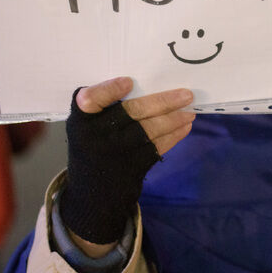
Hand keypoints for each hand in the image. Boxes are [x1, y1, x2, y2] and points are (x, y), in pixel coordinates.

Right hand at [61, 77, 194, 251]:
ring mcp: (114, 154)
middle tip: (186, 94)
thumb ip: (108, 107)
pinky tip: (185, 126)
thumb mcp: (89, 126)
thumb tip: (153, 86)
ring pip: (148, 131)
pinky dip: (173, 136)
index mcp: (82, 120)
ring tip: (190, 111)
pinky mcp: (130, 168)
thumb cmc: (96, 143)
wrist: (94, 191)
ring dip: (173, 120)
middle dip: (162, 102)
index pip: (90, 100)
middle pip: (131, 114)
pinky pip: (155, 148)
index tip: (128, 81)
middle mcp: (94, 137)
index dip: (109, 90)